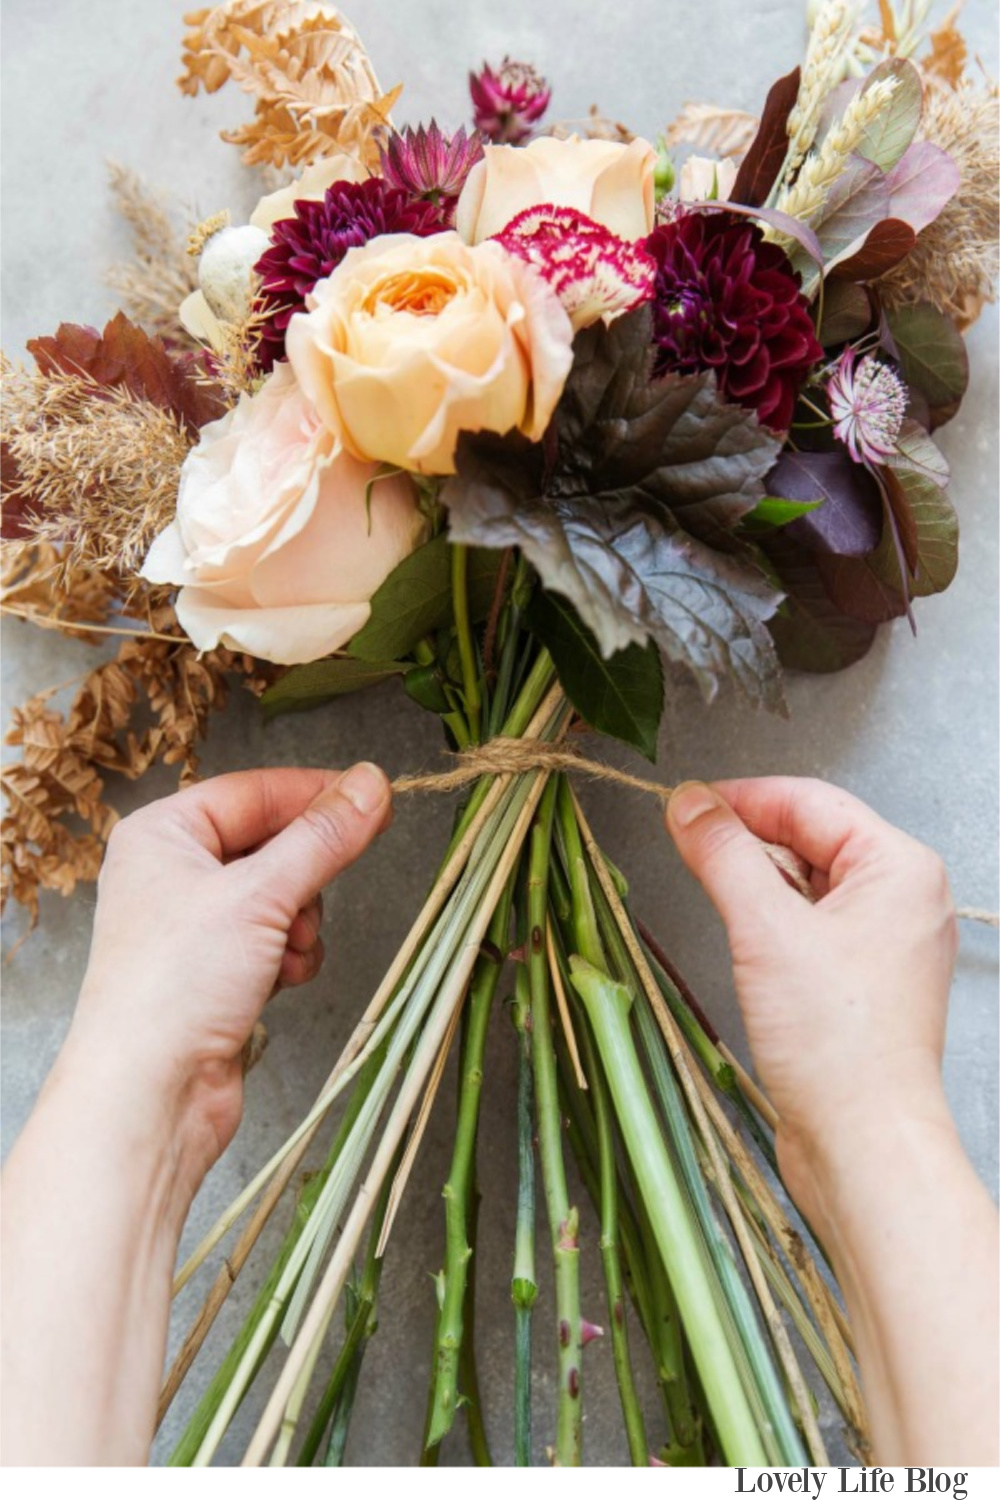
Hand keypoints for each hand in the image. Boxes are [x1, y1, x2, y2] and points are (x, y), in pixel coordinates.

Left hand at [65, 762, 391, 1207]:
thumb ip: (323, 836)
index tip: (373, 798)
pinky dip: (290, 957)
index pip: (255, 791)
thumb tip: (370, 783)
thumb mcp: (260, 895)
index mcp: (162, 834)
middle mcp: (172, 873)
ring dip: (300, 924)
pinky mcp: (215, 972)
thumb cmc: (174, 987)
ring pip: (282, 896)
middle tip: (308, 902)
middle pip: (272, 845)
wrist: (148, 1096)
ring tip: (284, 952)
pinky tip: (280, 980)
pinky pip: (275, 940)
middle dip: (304, 878)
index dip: (315, 794)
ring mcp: (193, 925)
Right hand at [665, 776, 957, 1235]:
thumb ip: (723, 854)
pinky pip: (810, 926)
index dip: (741, 798)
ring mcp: (885, 942)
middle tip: (685, 846)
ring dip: (756, 883)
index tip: (682, 805)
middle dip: (747, 840)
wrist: (863, 1144)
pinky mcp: (862, 982)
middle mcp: (902, 898)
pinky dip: (770, 923)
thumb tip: (689, 804)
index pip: (809, 801)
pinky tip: (741, 940)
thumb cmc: (837, 1044)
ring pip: (807, 884)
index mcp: (899, 868)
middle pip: (810, 838)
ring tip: (711, 894)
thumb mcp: (764, 929)